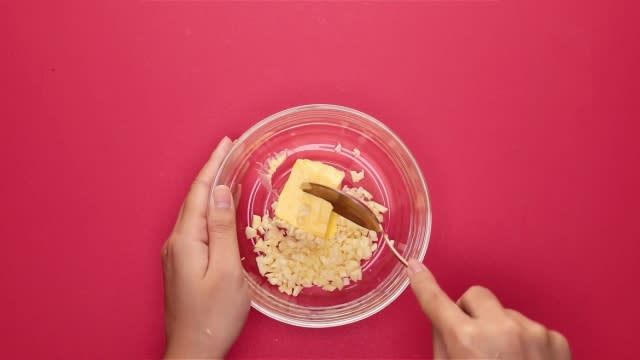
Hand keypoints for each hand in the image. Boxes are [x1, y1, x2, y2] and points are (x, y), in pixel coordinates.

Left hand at [162, 137, 249, 358]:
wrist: (194, 350)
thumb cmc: (214, 315)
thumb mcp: (227, 270)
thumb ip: (222, 228)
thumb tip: (219, 191)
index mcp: (186, 240)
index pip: (199, 192)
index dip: (213, 165)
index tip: (226, 142)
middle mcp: (176, 242)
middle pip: (193, 198)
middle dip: (211, 171)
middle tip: (230, 150)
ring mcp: (176, 254)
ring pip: (194, 212)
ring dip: (210, 190)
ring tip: (228, 171)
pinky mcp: (182, 264)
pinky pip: (195, 227)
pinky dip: (209, 210)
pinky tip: (220, 209)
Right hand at [408, 260, 569, 359]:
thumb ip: (443, 343)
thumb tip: (443, 320)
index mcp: (467, 340)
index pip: (436, 300)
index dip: (423, 283)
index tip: (415, 268)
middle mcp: (500, 329)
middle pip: (475, 295)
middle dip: (470, 311)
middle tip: (472, 339)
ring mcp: (532, 332)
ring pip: (505, 313)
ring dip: (500, 329)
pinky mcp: (555, 339)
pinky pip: (531, 327)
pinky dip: (526, 341)